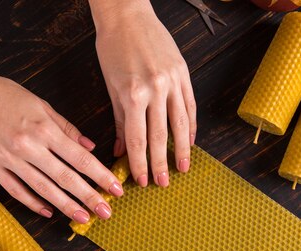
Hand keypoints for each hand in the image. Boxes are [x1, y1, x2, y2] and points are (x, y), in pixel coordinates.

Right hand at [0, 67, 123, 222]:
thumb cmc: (2, 94)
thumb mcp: (39, 104)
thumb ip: (65, 127)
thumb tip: (89, 147)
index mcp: (43, 128)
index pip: (80, 158)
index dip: (100, 175)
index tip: (115, 189)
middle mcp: (28, 146)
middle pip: (65, 178)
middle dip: (89, 197)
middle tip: (106, 212)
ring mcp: (9, 159)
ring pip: (43, 188)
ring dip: (65, 206)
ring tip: (82, 218)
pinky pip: (17, 190)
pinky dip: (34, 203)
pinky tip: (49, 212)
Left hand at [90, 0, 196, 186]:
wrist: (128, 15)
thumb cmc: (113, 48)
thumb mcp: (110, 85)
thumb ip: (118, 120)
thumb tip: (119, 150)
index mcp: (132, 94)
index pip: (137, 138)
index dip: (140, 162)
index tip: (142, 180)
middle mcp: (155, 90)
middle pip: (159, 136)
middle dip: (160, 163)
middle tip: (162, 184)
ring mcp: (172, 81)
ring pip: (179, 124)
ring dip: (181, 150)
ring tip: (182, 168)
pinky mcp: (184, 73)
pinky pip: (189, 106)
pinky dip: (190, 125)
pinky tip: (189, 141)